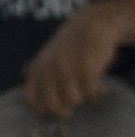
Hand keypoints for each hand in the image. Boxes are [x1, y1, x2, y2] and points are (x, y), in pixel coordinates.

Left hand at [17, 4, 129, 118]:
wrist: (91, 26)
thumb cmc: (72, 49)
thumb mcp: (49, 61)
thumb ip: (45, 81)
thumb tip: (48, 109)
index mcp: (37, 70)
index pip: (32, 100)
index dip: (44, 110)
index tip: (56, 109)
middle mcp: (48, 70)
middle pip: (53, 105)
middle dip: (65, 110)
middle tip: (74, 107)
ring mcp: (67, 69)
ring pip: (73, 101)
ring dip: (84, 98)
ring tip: (89, 90)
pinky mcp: (86, 69)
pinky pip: (91, 94)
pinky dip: (98, 94)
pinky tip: (101, 88)